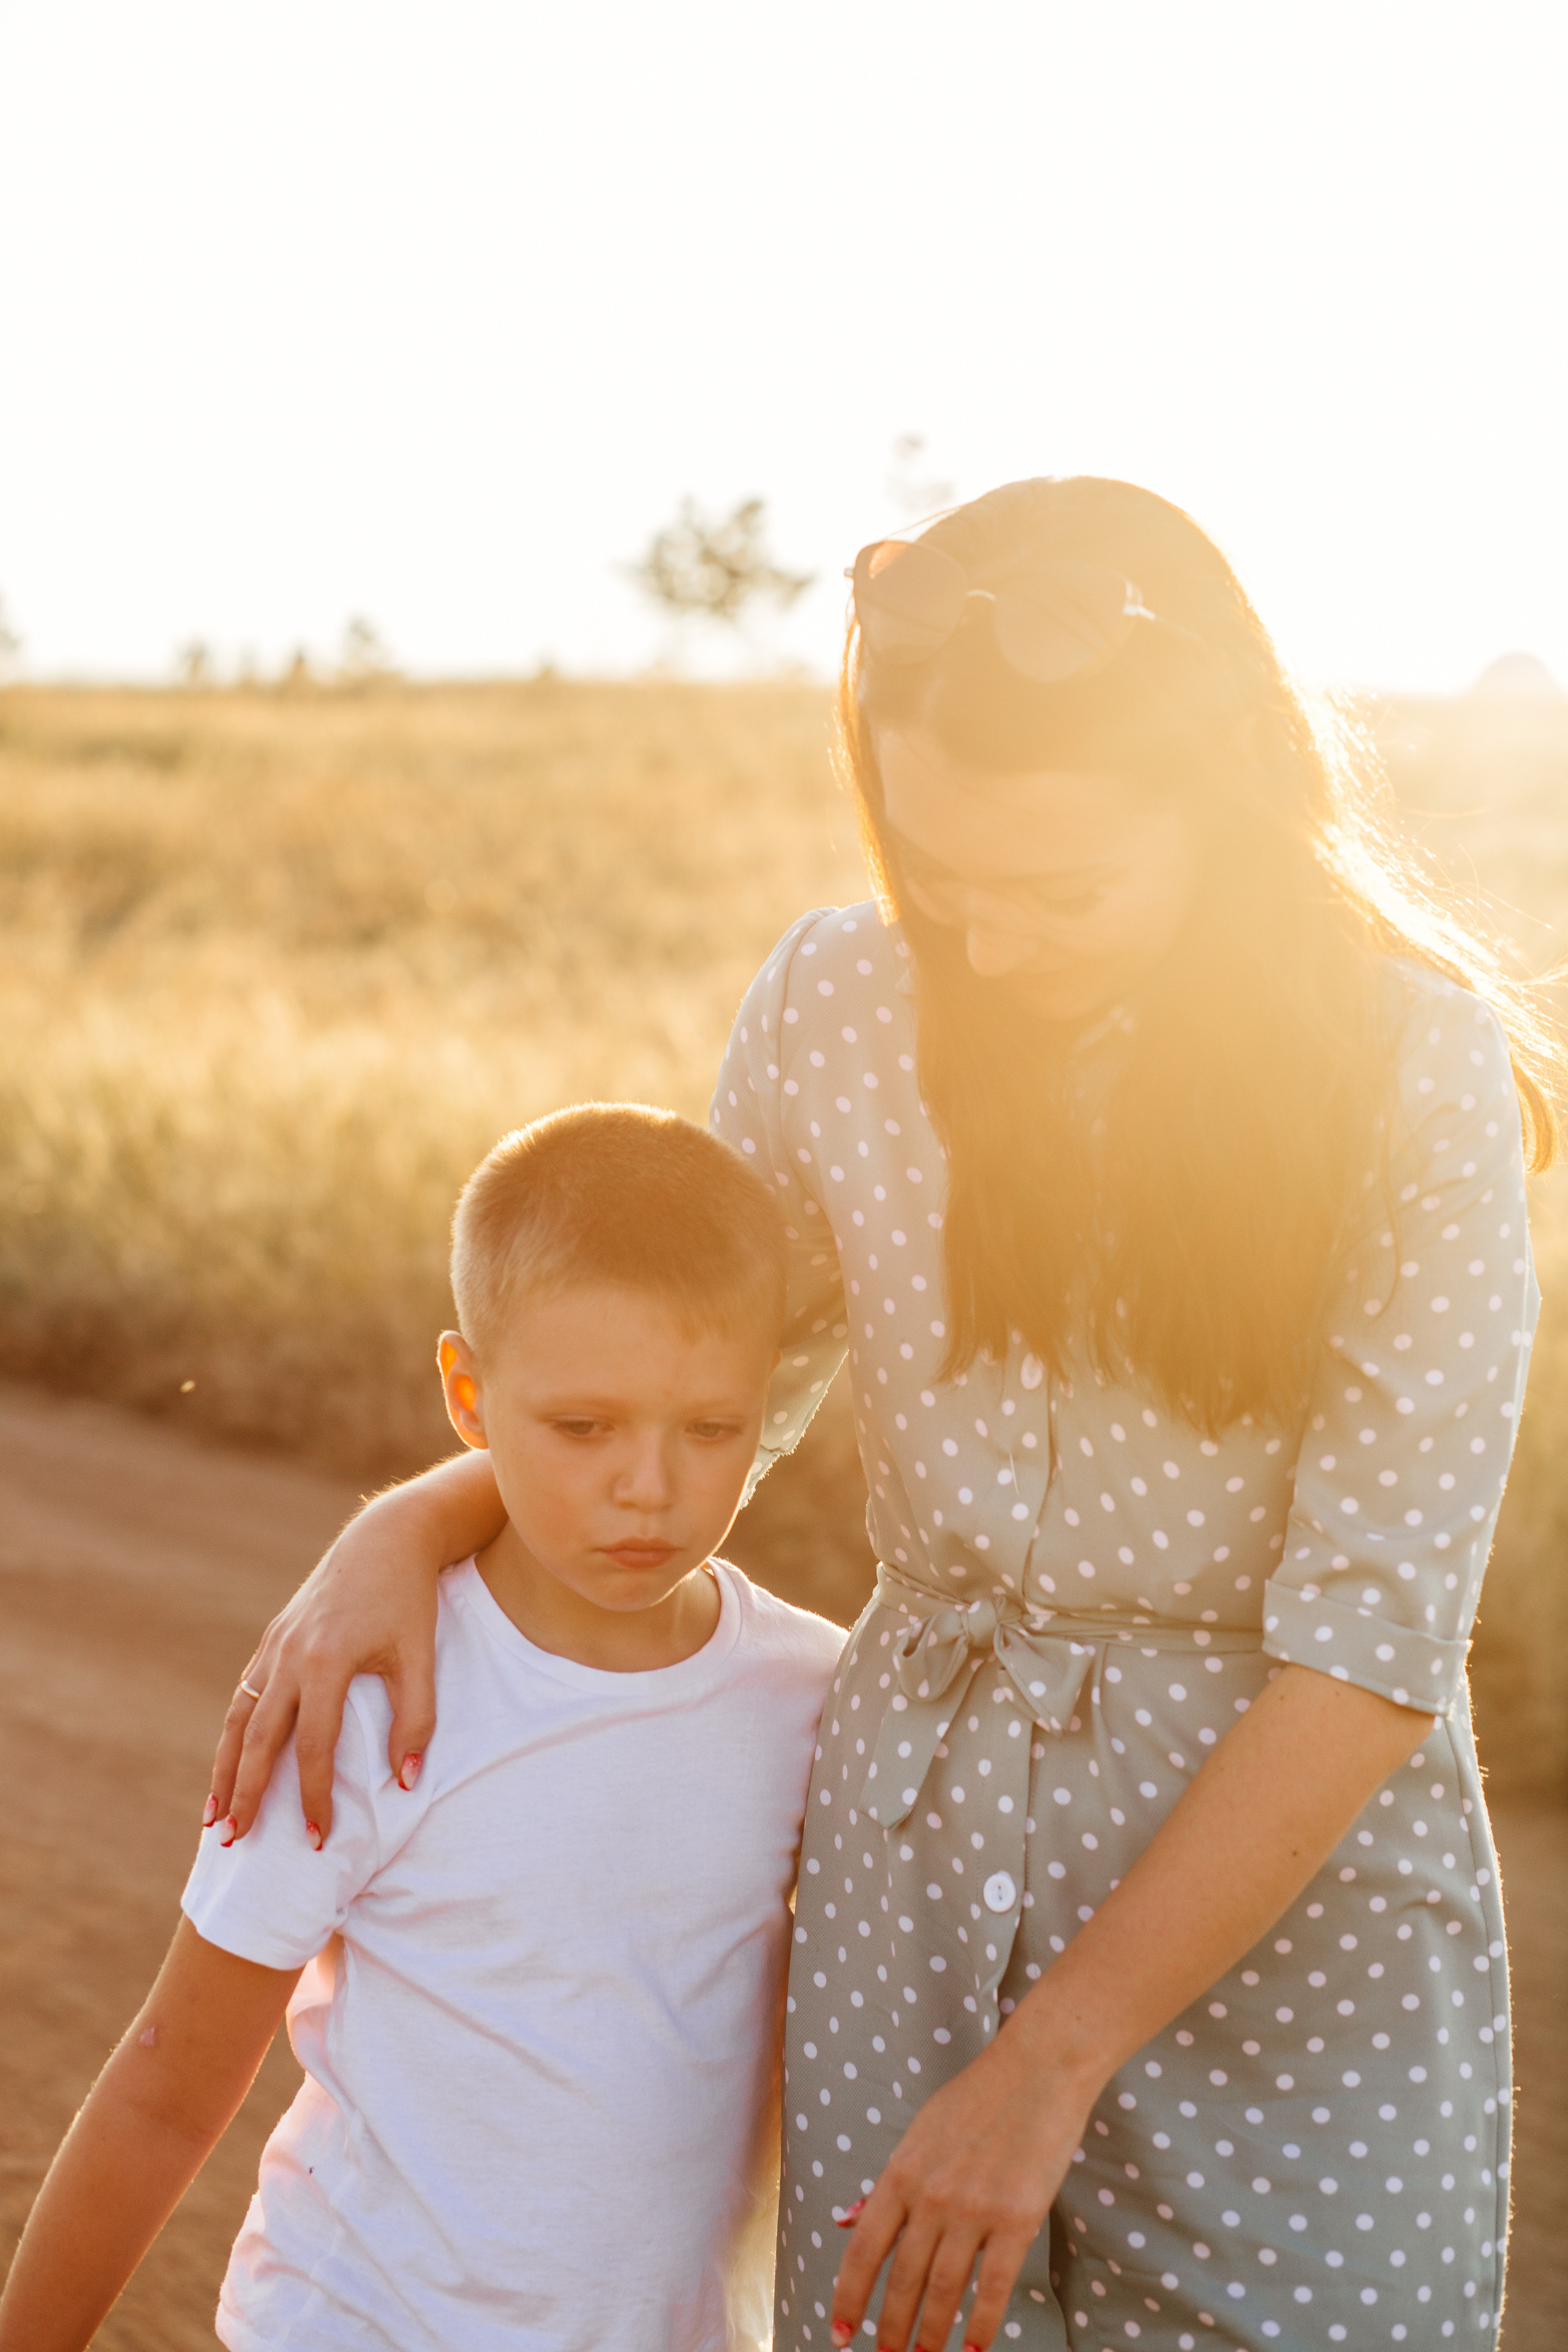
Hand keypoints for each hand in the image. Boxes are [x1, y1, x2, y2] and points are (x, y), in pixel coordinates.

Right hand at [208, 1513, 440, 1843]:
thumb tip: (406, 1783)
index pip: (312, 1748)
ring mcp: (275, 1645)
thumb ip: (416, 1720)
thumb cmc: (409, 1599)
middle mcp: (289, 1656)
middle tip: (231, 1844)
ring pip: (239, 1718)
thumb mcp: (421, 1657)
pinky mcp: (273, 1638)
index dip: (314, 1797)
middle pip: (257, 1740)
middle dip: (244, 1794)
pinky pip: (245, 1694)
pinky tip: (229, 1760)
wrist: (386, 1538)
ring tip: (213, 1817)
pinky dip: (232, 1733)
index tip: (319, 1839)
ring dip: (223, 1769)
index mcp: (325, 1662)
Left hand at [831, 2021, 1096, 2351]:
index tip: (839, 2335)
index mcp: (900, 2173)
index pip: (863, 2250)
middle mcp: (930, 2196)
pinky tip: (973, 2347)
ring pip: (943, 2289)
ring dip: (931, 2335)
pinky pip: (994, 2284)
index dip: (848, 2298)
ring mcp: (974, 2208)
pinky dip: (981, 2322)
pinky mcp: (1017, 2217)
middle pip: (901, 2279)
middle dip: (890, 2330)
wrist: (1037, 2069)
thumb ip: (885, 2182)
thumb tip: (846, 2218)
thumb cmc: (977, 2098)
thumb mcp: (918, 2133)